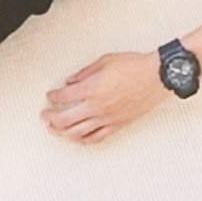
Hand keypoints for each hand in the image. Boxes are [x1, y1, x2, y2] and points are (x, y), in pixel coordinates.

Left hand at [41, 51, 167, 144]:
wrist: (157, 76)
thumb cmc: (136, 66)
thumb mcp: (107, 60)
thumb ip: (86, 71)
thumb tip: (71, 80)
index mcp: (92, 88)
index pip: (64, 97)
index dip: (53, 97)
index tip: (51, 95)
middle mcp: (96, 106)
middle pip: (63, 120)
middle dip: (49, 118)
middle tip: (44, 115)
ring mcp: (106, 118)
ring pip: (76, 133)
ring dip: (61, 132)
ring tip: (55, 129)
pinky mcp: (116, 125)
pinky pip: (95, 138)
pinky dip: (82, 140)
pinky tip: (77, 138)